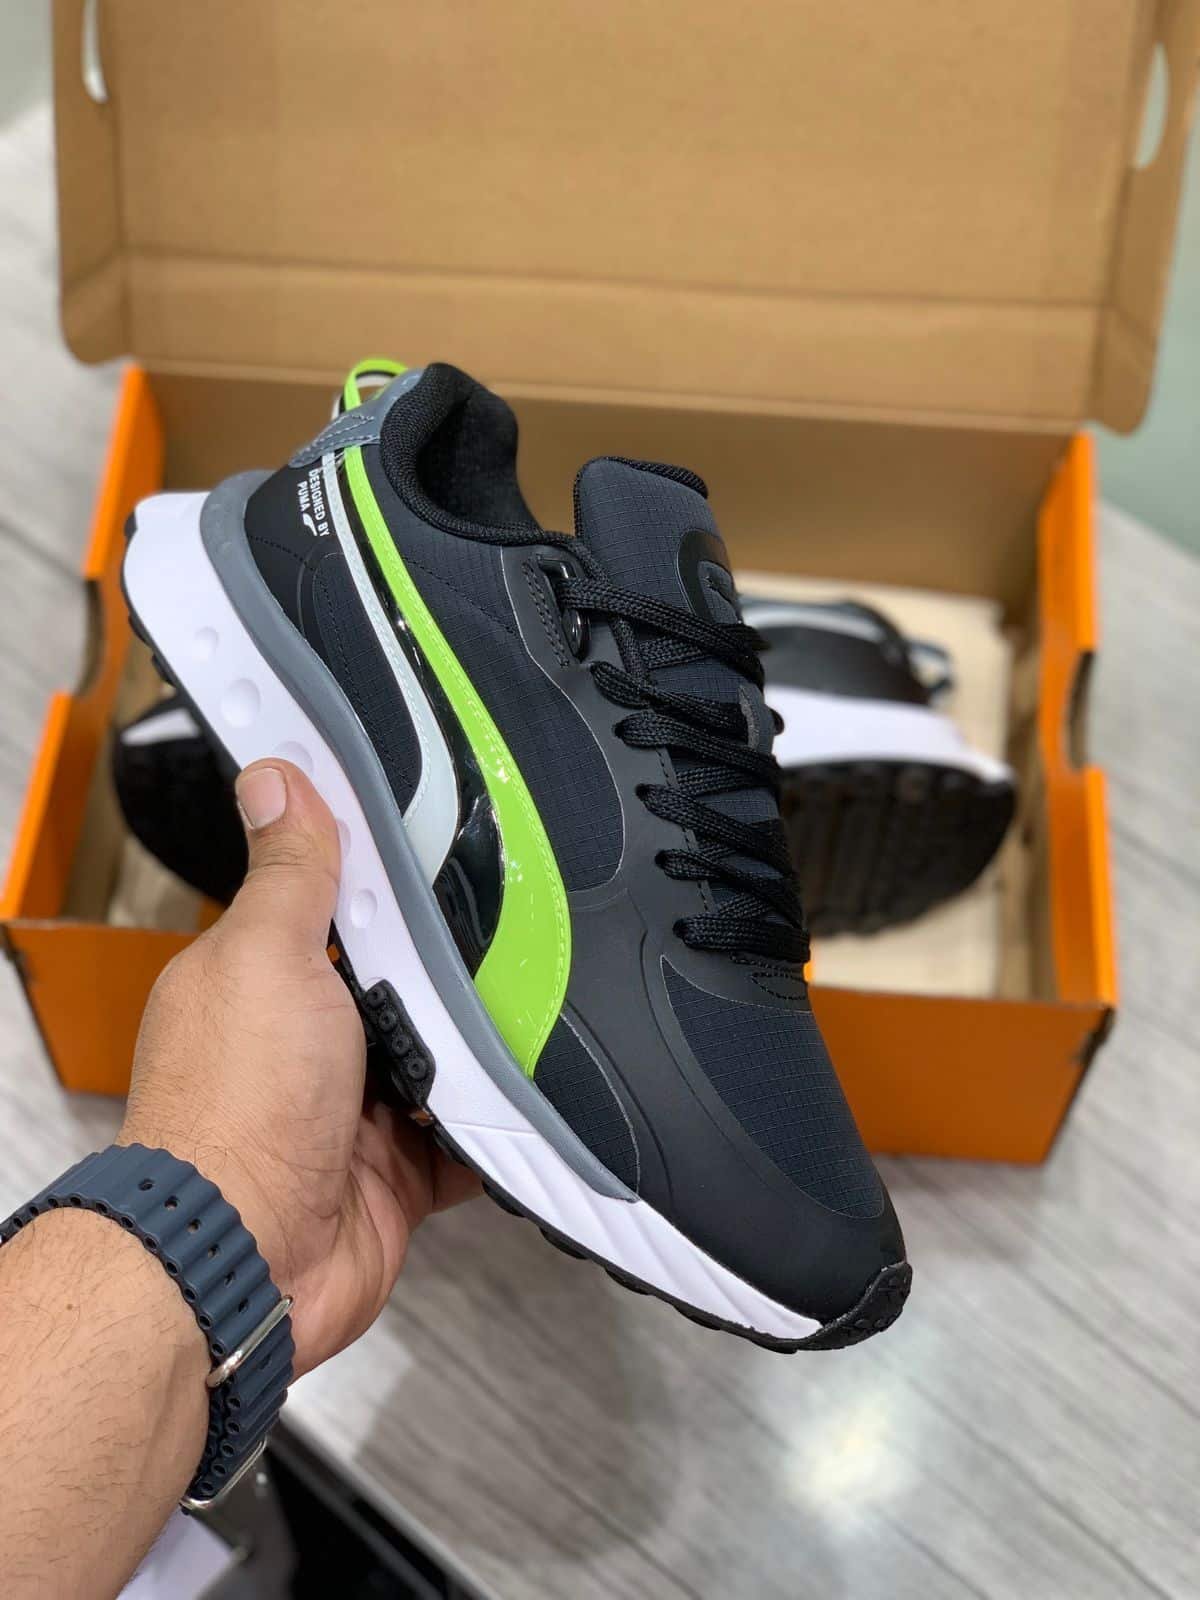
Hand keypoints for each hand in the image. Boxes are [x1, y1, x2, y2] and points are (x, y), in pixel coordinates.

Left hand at [119, 760, 478, 1374]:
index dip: (386, 868)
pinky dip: (496, 1119)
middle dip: (450, 960)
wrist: (249, 1260)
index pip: (333, 896)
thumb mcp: (265, 957)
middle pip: (403, 973)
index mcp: (263, 972)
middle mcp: (307, 1036)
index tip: (445, 832)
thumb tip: (275, 779)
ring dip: (476, 1039)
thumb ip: (287, 873)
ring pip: (443, 1049)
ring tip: (531, 999)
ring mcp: (353, 1104)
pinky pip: (467, 1129)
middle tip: (511, 922)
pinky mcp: (397, 1166)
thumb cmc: (235, 1114)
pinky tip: (531, 1087)